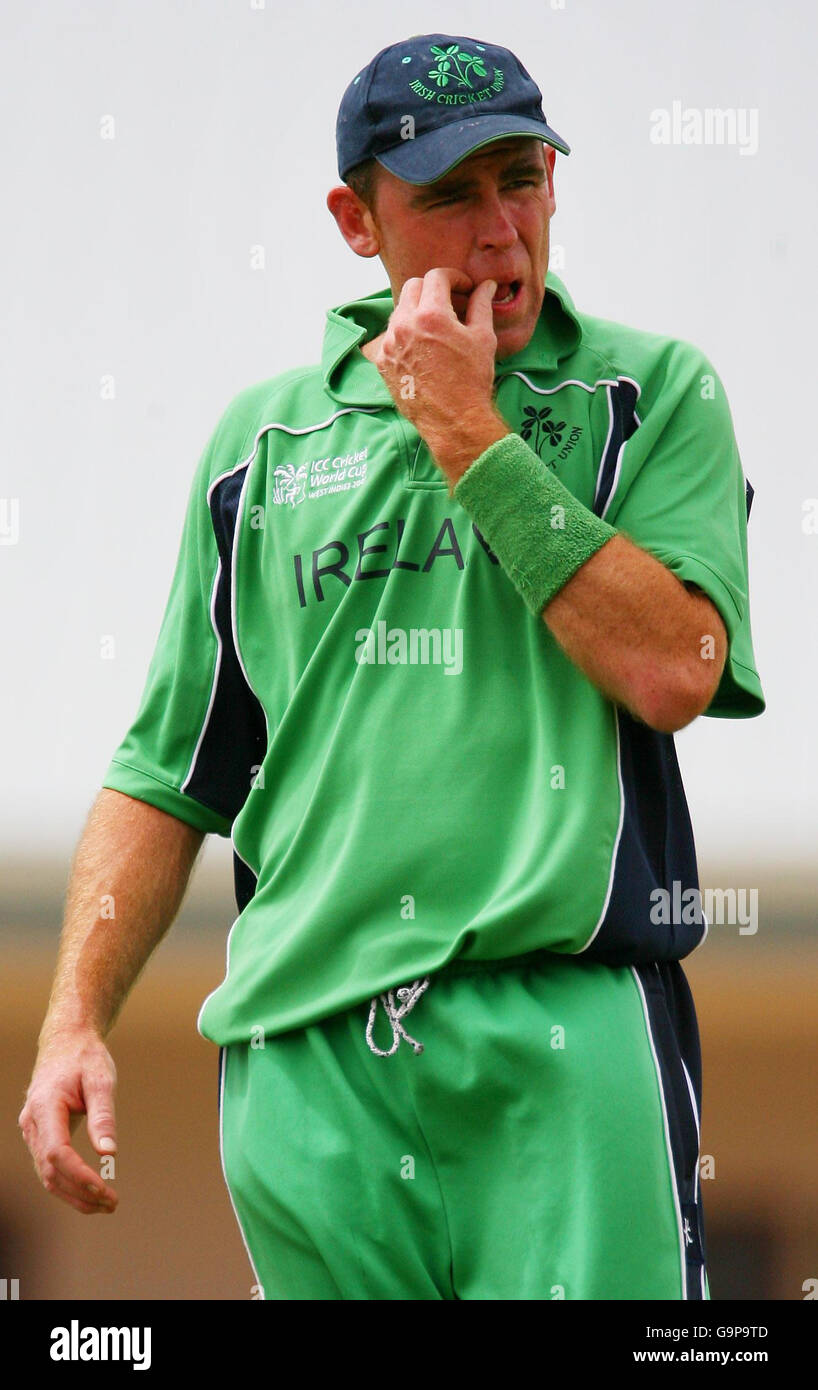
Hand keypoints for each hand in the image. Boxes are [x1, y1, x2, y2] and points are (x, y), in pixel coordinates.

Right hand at [18, 1029, 118, 1214]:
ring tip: (107, 1204)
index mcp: (45, 1106)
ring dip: (75, 1194)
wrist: (67, 1043)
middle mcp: (33, 1123)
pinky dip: (69, 1184)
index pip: (57, 1152)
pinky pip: (49, 1167)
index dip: (79, 1175)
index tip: (105, 1188)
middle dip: (80, 1192)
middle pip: (50, 1170)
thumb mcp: (101, 1080)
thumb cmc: (86, 1058)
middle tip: (113, 1203)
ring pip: (47, 1175)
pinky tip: (92, 1192)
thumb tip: (110, 1154)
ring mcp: (32, 1131)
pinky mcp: (40, 1136)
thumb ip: (103, 1116)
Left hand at [371, 268, 508, 484]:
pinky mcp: (382, 362)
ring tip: (436, 327)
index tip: (463, 288)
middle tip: (449, 302)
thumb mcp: (483, 338)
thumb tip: (485, 285)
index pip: (436, 276)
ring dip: (417, 310)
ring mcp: (389, 344)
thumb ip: (481, 305)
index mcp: (431, 315)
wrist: (453, 421)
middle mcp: (404, 325)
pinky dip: (405, 334)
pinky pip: (390, 336)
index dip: (453, 278)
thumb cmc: (471, 380)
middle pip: (412, 287)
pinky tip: (422, 347)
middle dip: (432, 289)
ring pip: (399, 311)